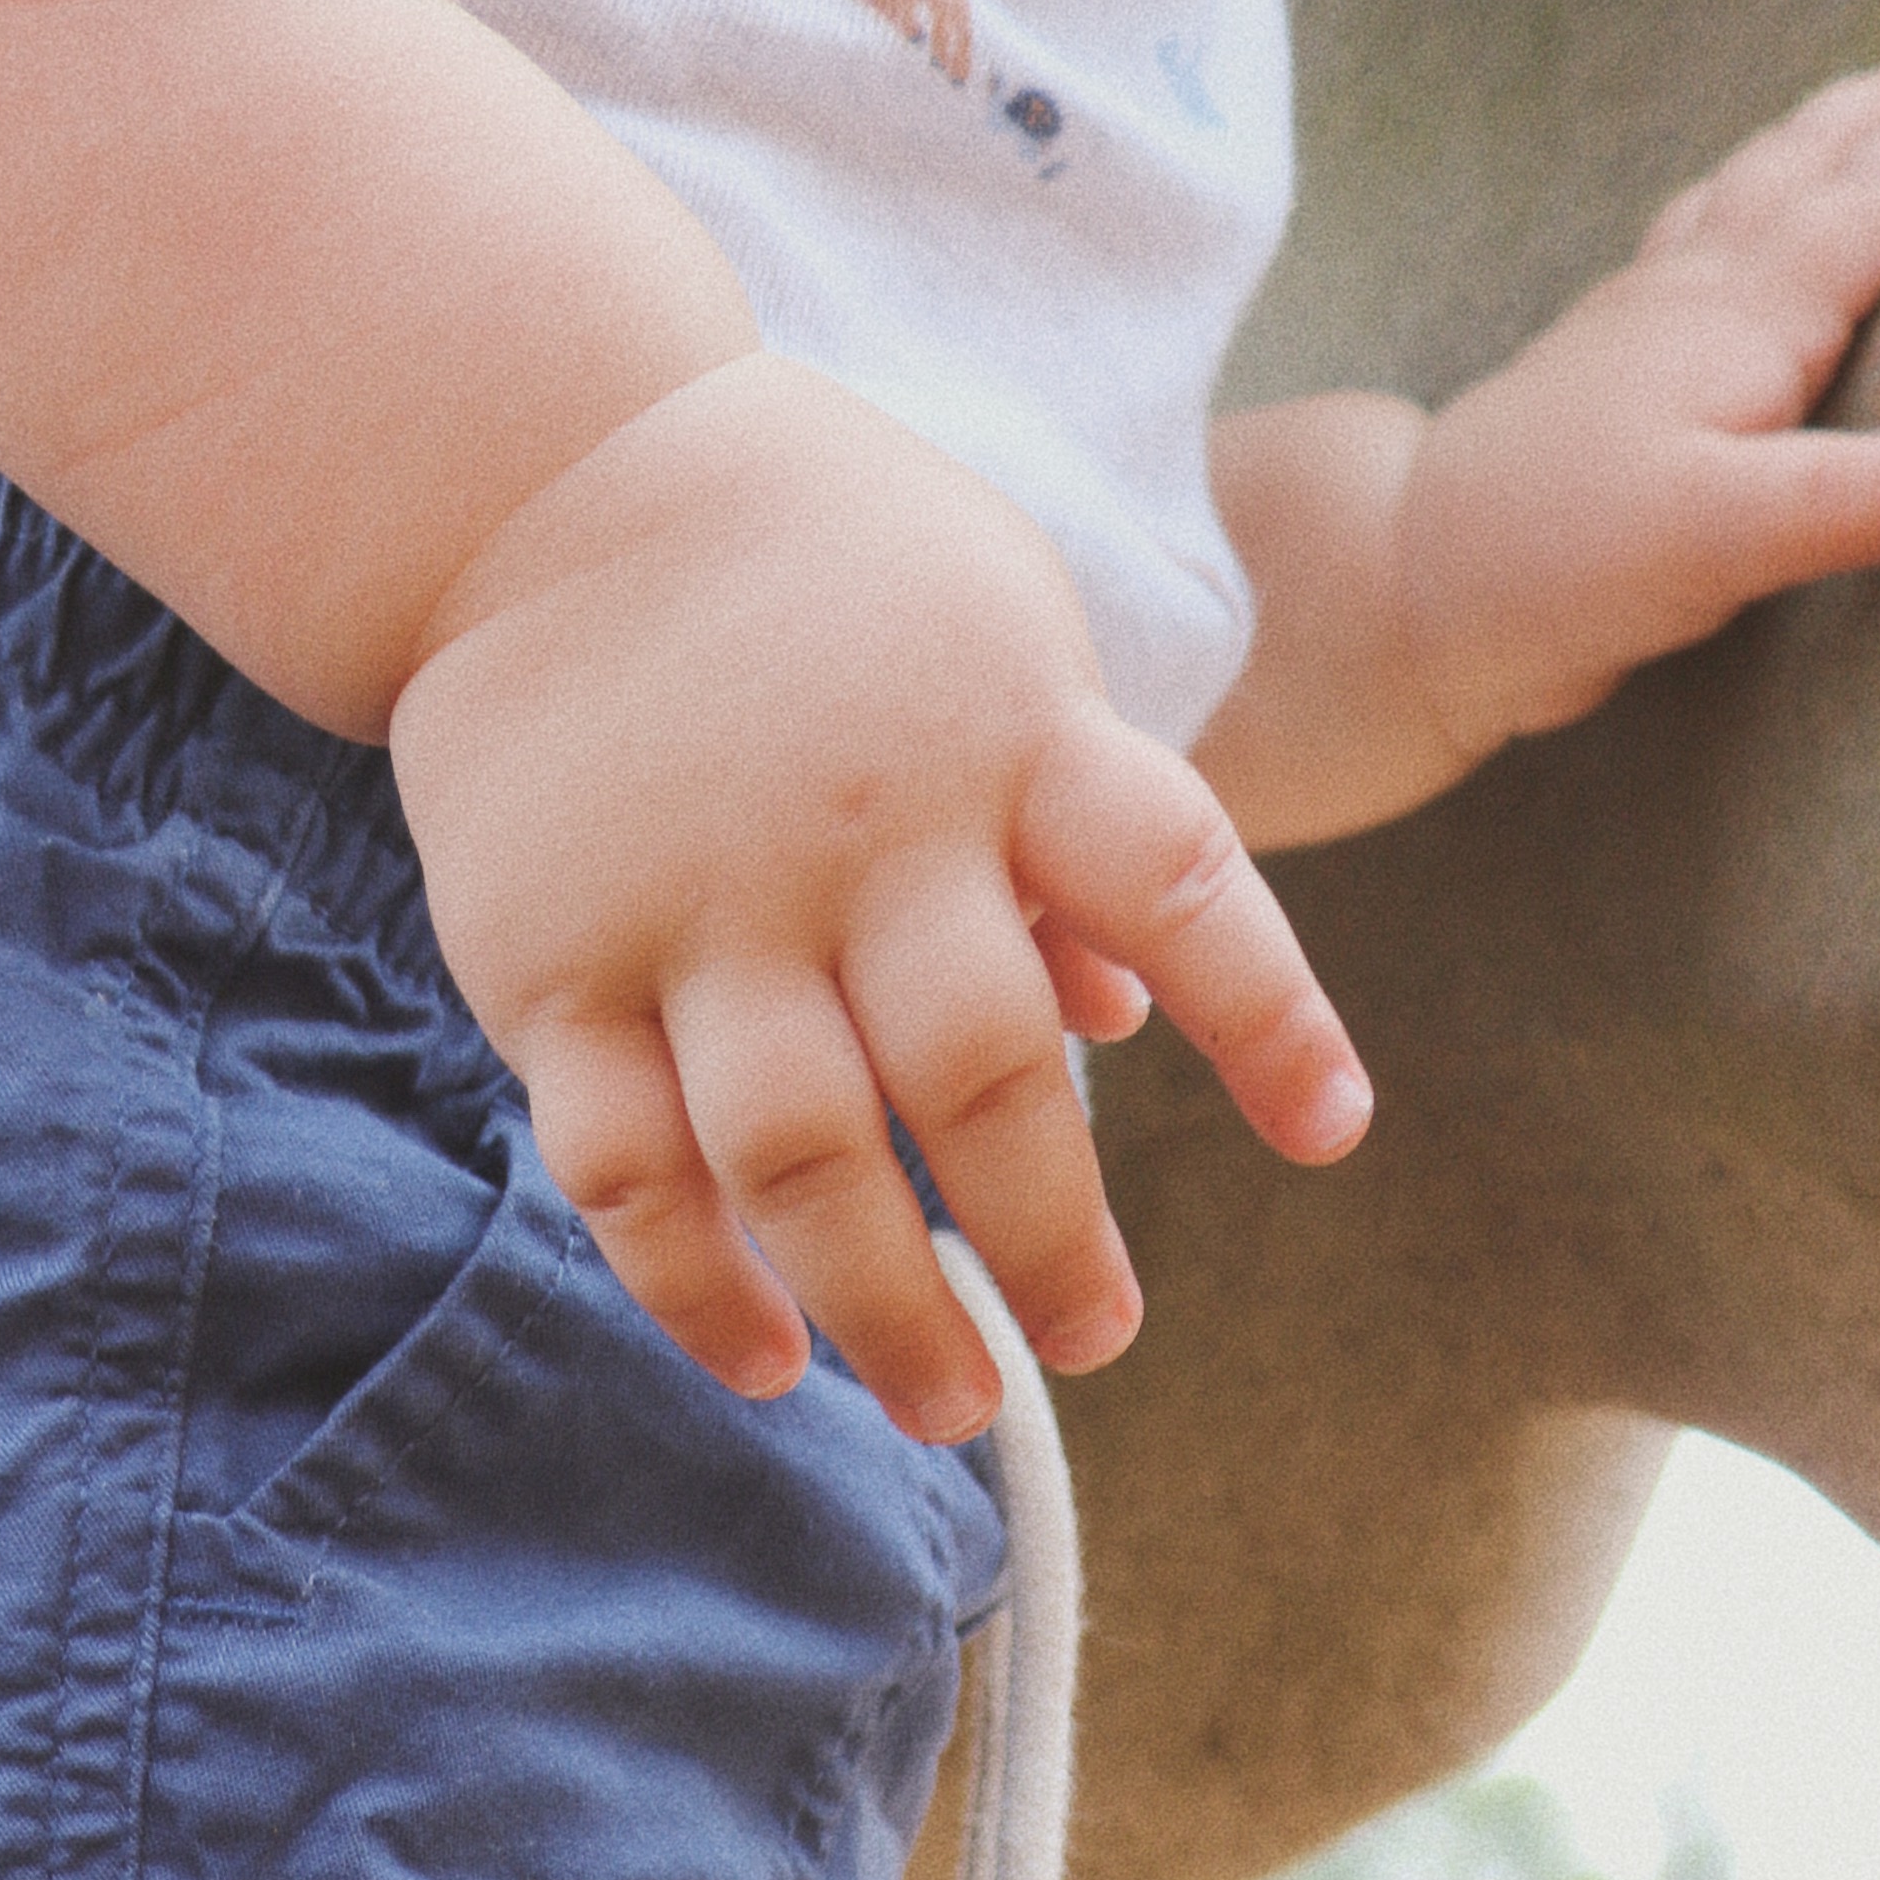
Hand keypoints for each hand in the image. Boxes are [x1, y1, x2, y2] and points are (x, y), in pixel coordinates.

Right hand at [389, 354, 1372, 1440]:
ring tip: (954, 1406)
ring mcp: (698, 909)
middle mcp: (861, 832)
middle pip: (979, 1074)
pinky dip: (696, 1287)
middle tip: (1096, 1338)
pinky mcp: (556, 968)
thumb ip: (1060, 829)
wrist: (547, 474)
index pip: (1172, 876)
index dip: (1266, 1012)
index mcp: (1003, 734)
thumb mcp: (990, 641)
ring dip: (888, 1306)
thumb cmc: (821, 581)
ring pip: (804, 1155)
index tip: (1333, 1136)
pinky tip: (769, 1361)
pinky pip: (628, 1168)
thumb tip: (1131, 1015)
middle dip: (1050, 1235)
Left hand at [1400, 57, 1879, 760]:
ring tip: (1848, 120)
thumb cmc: (1561, 564)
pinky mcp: (1590, 368)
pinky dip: (1725, 210)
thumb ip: (1837, 507)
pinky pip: (1680, 250)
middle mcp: (1689, 302)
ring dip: (1801, 149)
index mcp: (1741, 324)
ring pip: (1736, 200)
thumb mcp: (1716, 547)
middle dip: (1874, 120)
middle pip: (1797, 176)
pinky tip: (1718, 225)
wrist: (1410, 584)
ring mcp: (1632, 326)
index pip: (1857, 208)